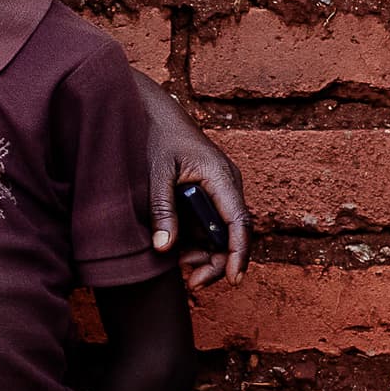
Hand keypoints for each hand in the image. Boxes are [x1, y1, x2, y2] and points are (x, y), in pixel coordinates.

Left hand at [141, 90, 248, 288]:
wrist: (149, 109)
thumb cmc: (154, 135)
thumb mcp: (155, 173)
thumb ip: (161, 209)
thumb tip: (164, 249)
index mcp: (220, 177)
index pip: (239, 222)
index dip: (239, 254)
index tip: (234, 279)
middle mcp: (227, 184)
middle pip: (234, 234)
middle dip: (219, 261)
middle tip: (192, 282)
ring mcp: (219, 189)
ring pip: (222, 232)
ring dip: (205, 253)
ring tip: (178, 263)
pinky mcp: (207, 192)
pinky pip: (209, 223)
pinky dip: (197, 240)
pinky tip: (177, 250)